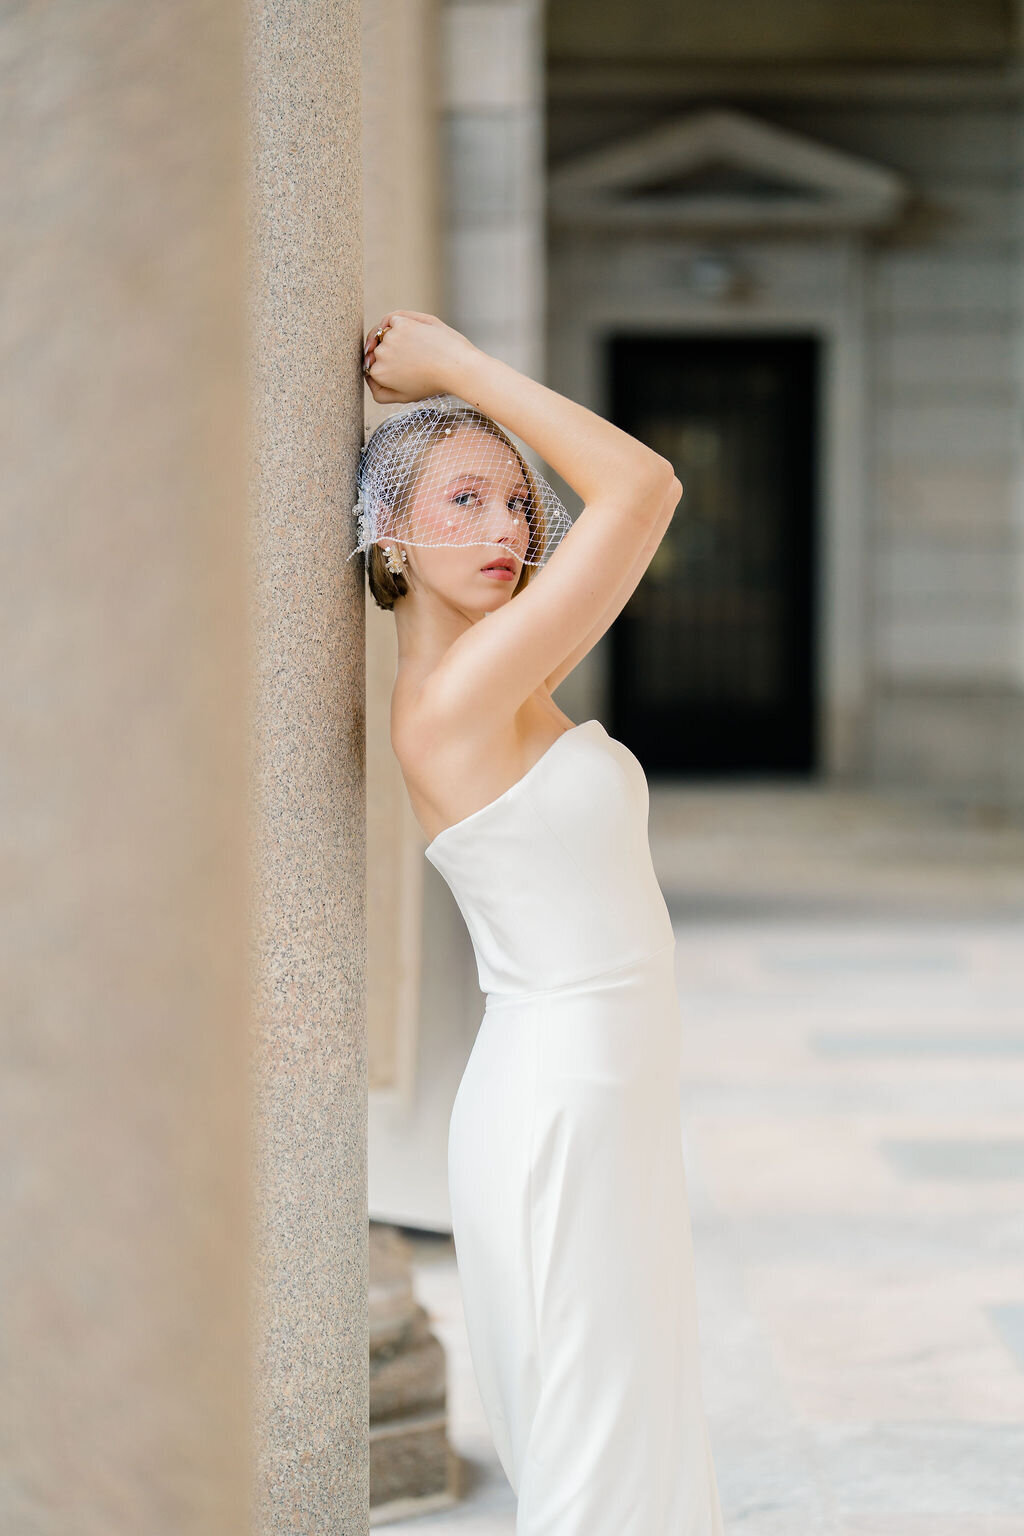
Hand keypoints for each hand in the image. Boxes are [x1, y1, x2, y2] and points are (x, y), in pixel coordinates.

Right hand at [362, 310, 477, 402]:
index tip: (406, 371)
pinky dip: (401, 322)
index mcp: (378, 375)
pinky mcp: (400, 323)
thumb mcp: (404, 396)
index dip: (389, 368)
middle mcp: (379, 355)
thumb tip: (367, 376)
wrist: (458, 367)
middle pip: (379, 350)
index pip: (373, 367)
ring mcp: (389, 338)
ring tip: (419, 348)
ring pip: (385, 334)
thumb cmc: (435, 382)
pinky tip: (416, 331)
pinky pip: (392, 319)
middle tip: (416, 361)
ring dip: (397, 337)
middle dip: (393, 353)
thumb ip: (381, 392)